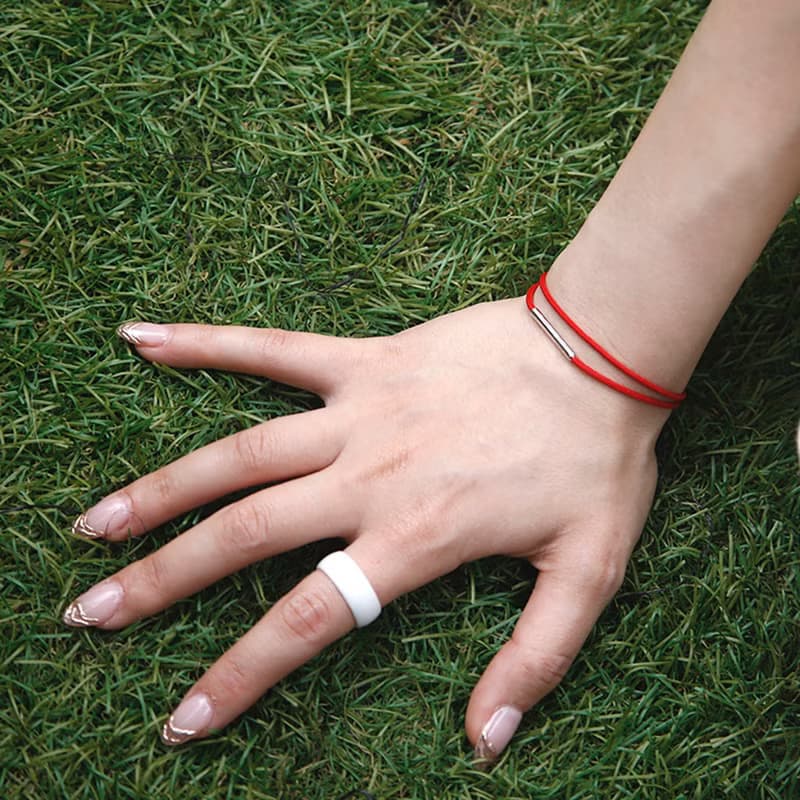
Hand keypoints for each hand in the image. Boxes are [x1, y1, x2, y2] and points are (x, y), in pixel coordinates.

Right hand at [63, 295, 667, 760]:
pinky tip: (144, 340)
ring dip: (163, 488)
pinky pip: (274, 349)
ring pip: (241, 452)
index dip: (243, 674)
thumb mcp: (588, 573)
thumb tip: (487, 742)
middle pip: (246, 534)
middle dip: (164, 580)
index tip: (184, 718)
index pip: (309, 618)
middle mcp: (369, 476)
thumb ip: (536, 659)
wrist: (598, 355)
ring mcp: (359, 411)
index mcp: (416, 535)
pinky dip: (207, 343)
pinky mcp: (364, 360)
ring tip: (97, 521)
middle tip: (93, 612)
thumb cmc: (595, 460)